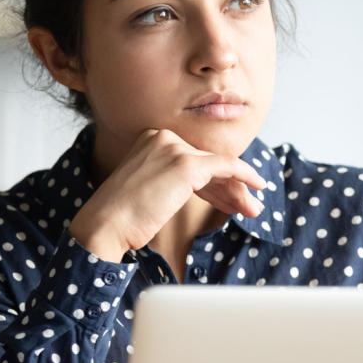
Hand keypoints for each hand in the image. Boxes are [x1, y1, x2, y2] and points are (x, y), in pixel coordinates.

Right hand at [68, 129, 265, 260]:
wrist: (105, 225)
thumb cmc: (121, 217)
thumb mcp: (148, 189)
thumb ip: (172, 181)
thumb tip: (207, 186)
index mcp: (150, 139)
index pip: (192, 159)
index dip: (214, 184)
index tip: (229, 202)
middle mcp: (162, 137)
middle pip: (206, 164)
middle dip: (228, 188)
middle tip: (247, 206)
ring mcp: (174, 148)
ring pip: (218, 168)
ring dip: (238, 190)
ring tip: (254, 208)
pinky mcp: (186, 164)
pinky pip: (227, 166)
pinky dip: (245, 175)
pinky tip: (257, 186)